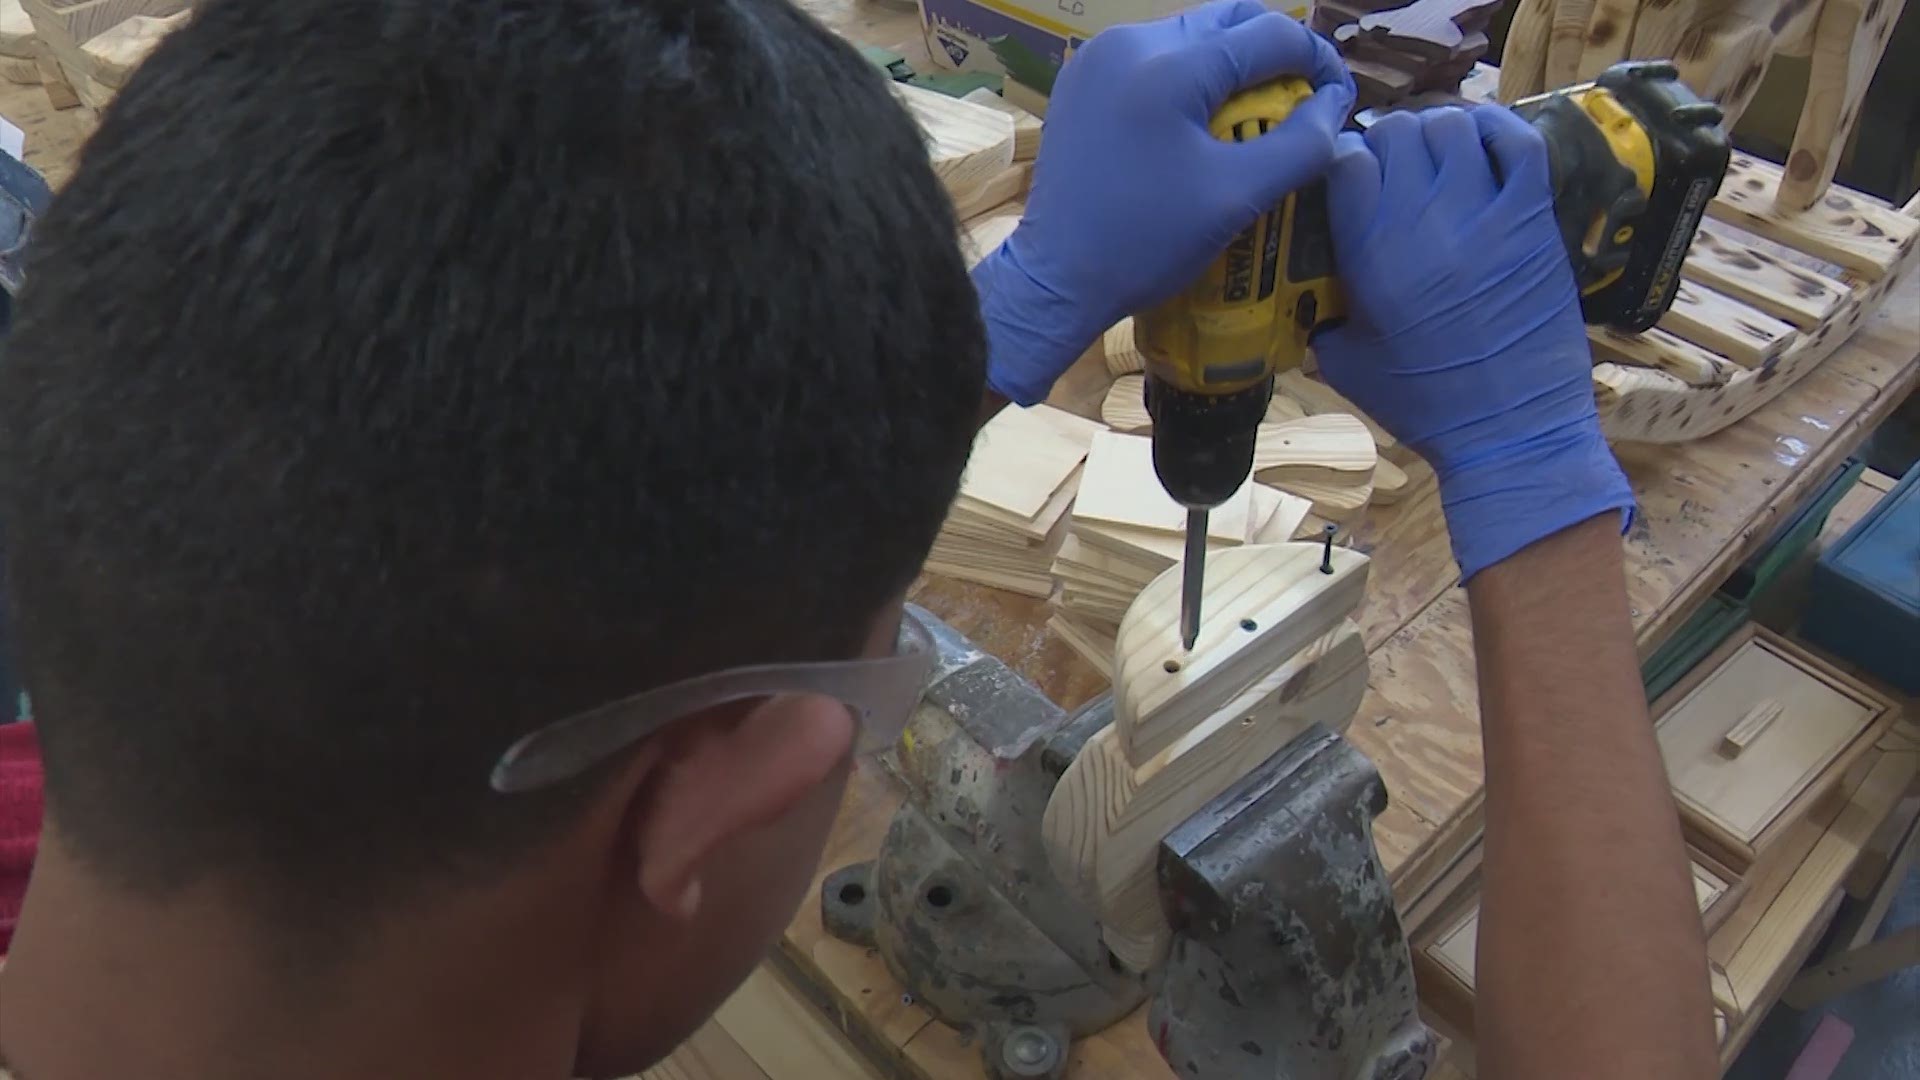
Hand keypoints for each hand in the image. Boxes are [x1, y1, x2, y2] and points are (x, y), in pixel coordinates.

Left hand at [974, 0, 1354, 404]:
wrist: (1056, 279)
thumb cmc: (1146, 242)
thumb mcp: (1237, 195)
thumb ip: (1300, 144)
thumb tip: (1334, 105)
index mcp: (1169, 65)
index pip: (1269, 34)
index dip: (1316, 60)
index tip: (1336, 97)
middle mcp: (1129, 42)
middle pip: (1227, 21)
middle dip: (1273, 56)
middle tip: (1297, 102)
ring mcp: (1099, 58)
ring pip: (1190, 37)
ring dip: (1230, 67)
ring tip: (1251, 117)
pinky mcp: (1083, 80)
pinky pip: (1153, 59)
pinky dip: (1188, 79)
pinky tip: (1200, 125)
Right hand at [1314, 106, 1632, 579]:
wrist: (1509, 428)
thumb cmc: (1423, 402)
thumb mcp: (1346, 363)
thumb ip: (1322, 314)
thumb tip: (1311, 288)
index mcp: (1372, 254)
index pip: (1345, 160)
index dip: (1340, 159)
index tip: (1344, 178)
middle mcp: (1424, 221)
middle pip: (1396, 133)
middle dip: (1385, 143)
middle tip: (1389, 168)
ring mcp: (1484, 213)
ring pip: (1452, 126)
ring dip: (1436, 132)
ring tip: (1432, 156)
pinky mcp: (1532, 217)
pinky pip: (1516, 141)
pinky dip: (1496, 126)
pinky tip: (1479, 138)